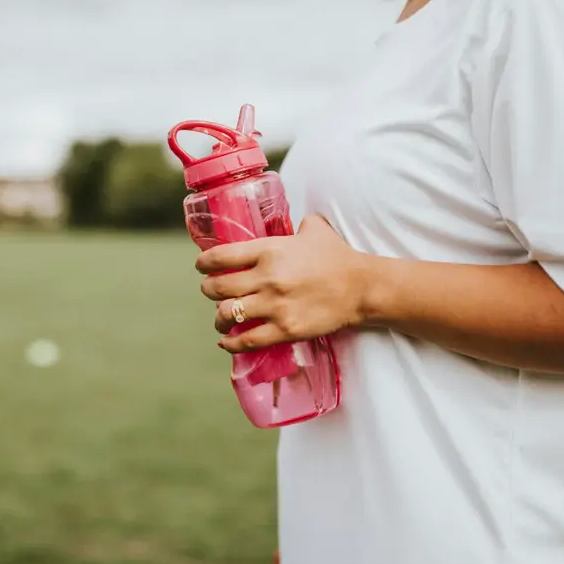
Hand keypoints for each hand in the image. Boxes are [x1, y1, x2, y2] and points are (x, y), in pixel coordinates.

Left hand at [196, 215, 364, 352]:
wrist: (361, 288)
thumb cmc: (337, 257)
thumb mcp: (314, 229)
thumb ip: (295, 224)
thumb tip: (290, 220)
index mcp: (269, 250)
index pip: (220, 257)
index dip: (203, 264)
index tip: (201, 267)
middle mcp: (266, 277)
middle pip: (216, 288)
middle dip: (208, 290)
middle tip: (212, 291)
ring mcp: (274, 305)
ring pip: (227, 314)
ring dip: (219, 318)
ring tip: (221, 318)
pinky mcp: (284, 329)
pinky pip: (247, 340)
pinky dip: (231, 343)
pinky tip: (227, 341)